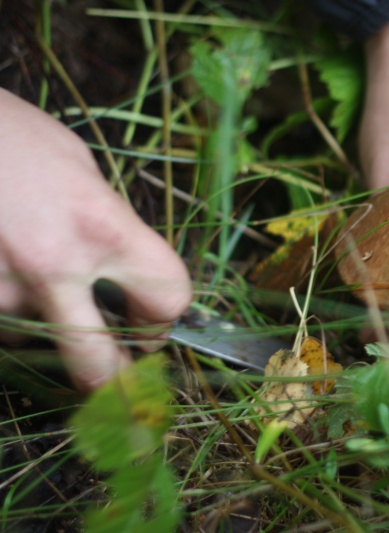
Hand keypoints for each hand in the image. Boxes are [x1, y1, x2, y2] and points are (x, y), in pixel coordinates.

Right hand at [0, 89, 192, 390]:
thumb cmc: (9, 135)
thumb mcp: (80, 167)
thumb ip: (109, 225)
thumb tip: (126, 273)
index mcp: (100, 226)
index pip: (169, 297)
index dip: (167, 312)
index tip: (153, 314)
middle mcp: (52, 266)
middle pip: (100, 366)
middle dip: (113, 376)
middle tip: (116, 364)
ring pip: (37, 339)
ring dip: (42, 321)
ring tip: (25, 262)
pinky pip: (0, 326)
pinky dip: (6, 308)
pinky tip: (1, 263)